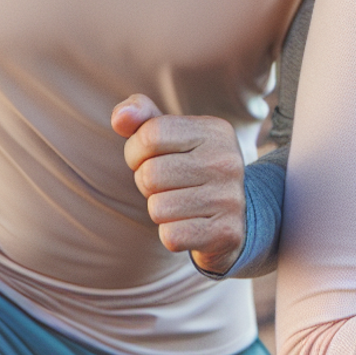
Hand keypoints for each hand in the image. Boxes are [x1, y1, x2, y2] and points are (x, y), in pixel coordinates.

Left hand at [112, 94, 245, 276]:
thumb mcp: (172, 137)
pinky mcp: (227, 232)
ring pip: (158, 208)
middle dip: (146, 184)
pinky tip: (189, 225)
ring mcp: (230, 198)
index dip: (136, 151)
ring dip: (159, 210)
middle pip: (150, 174)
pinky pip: (171, 236)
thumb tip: (120, 118)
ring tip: (180, 204)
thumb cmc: (190, 168)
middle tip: (166, 185)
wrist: (235, 216)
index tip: (149, 158)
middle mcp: (227, 161)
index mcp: (215, 130)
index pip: (150, 135)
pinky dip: (171, 234)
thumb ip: (143, 118)